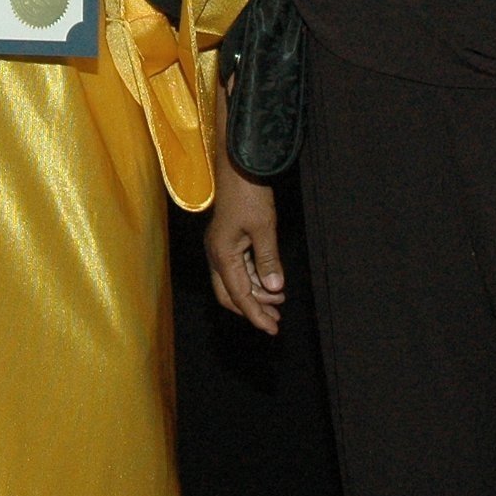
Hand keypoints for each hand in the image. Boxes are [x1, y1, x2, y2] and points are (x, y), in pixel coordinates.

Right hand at [205, 90, 286, 333]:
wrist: (238, 165)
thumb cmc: (249, 193)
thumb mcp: (264, 227)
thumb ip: (268, 261)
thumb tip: (274, 291)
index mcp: (222, 255)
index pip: (239, 295)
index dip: (256, 315)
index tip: (272, 329)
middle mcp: (216, 254)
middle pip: (229, 295)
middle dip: (252, 309)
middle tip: (275, 321)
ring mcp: (220, 247)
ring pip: (233, 283)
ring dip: (254, 294)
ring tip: (278, 301)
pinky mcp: (227, 241)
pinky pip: (238, 269)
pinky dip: (253, 280)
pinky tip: (270, 283)